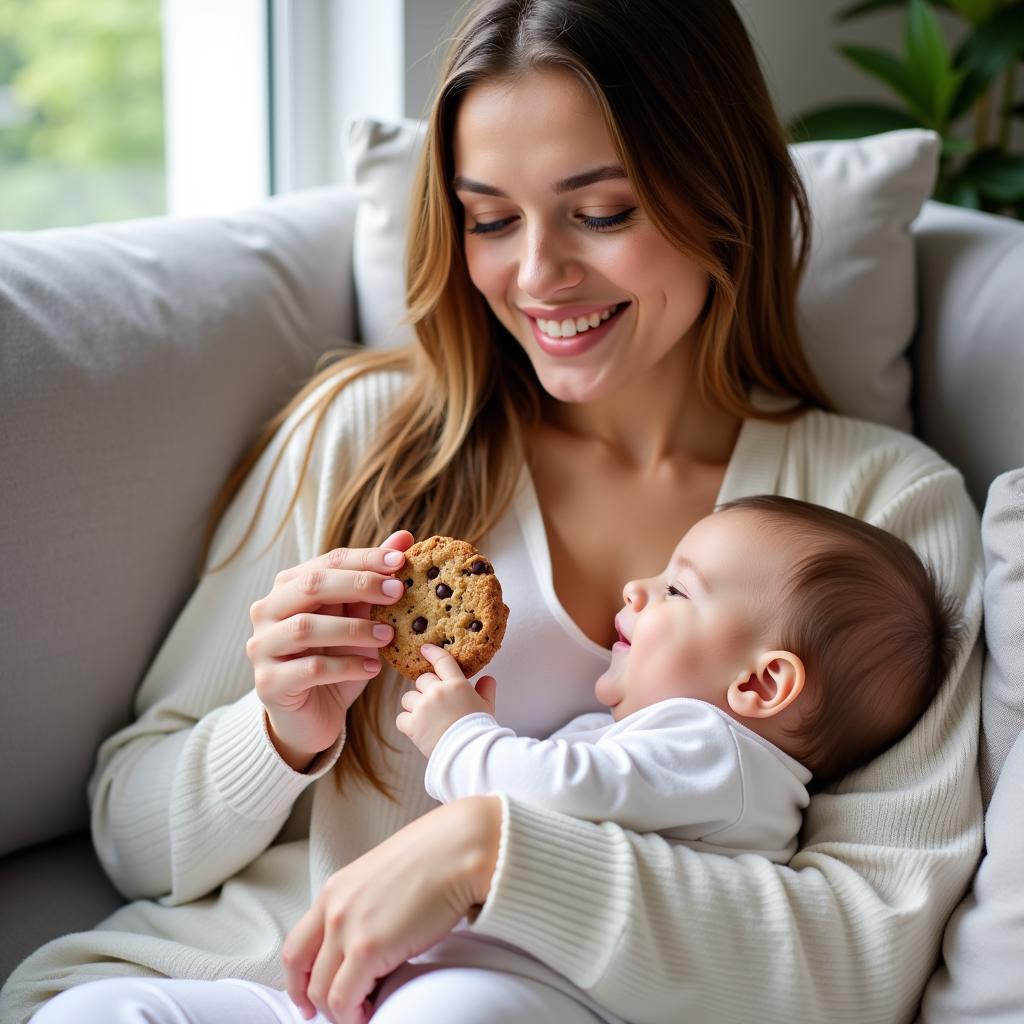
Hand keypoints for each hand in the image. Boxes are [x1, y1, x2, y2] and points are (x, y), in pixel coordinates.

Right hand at [246, 530, 413, 770]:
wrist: (312, 717)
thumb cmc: (336, 660)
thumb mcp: (359, 619)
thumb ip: (375, 580)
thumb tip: (404, 537)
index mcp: (288, 587)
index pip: (327, 562)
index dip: (365, 558)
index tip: (401, 560)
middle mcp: (267, 611)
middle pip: (312, 586)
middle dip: (358, 584)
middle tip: (396, 592)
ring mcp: (262, 647)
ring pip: (306, 627)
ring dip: (353, 629)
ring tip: (387, 636)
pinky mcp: (268, 683)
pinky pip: (309, 668)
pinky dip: (345, 666)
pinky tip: (372, 668)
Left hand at [282, 795, 502, 1023]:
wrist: (459, 849)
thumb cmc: (434, 858)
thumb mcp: (382, 878)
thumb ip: (364, 908)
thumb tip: (367, 943)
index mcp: (334, 890)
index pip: (296, 946)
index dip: (298, 980)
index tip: (308, 997)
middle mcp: (333, 908)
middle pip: (302, 972)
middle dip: (317, 1001)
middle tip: (339, 1012)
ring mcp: (348, 928)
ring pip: (323, 993)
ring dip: (341, 1011)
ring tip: (365, 1011)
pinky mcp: (368, 949)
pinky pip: (346, 1001)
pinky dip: (355, 1016)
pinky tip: (373, 1011)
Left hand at [395, 644, 496, 757]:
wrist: (469, 753)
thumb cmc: (479, 729)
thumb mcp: (487, 707)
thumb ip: (486, 690)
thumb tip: (488, 679)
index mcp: (456, 684)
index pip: (442, 660)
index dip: (432, 652)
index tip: (424, 649)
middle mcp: (437, 691)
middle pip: (422, 680)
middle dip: (427, 689)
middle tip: (435, 702)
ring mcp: (422, 707)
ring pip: (408, 698)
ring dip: (415, 705)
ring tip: (427, 717)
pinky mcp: (411, 724)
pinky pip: (401, 717)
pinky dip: (407, 722)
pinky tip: (419, 729)